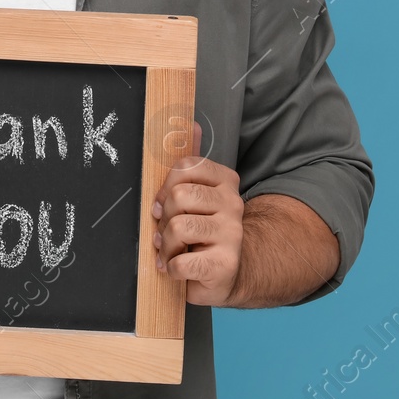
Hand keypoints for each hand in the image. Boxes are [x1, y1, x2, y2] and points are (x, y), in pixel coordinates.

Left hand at [152, 122, 244, 305]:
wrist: (228, 274)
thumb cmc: (204, 233)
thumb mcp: (198, 195)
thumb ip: (193, 164)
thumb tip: (191, 124)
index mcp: (225, 182)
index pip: (186, 166)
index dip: (166, 187)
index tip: (164, 204)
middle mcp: (233, 204)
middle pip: (179, 196)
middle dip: (164, 218)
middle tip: (167, 232)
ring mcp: (232, 234)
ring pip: (178, 227)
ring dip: (166, 246)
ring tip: (172, 252)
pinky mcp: (225, 264)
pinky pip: (182, 262)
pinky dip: (173, 269)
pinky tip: (178, 269)